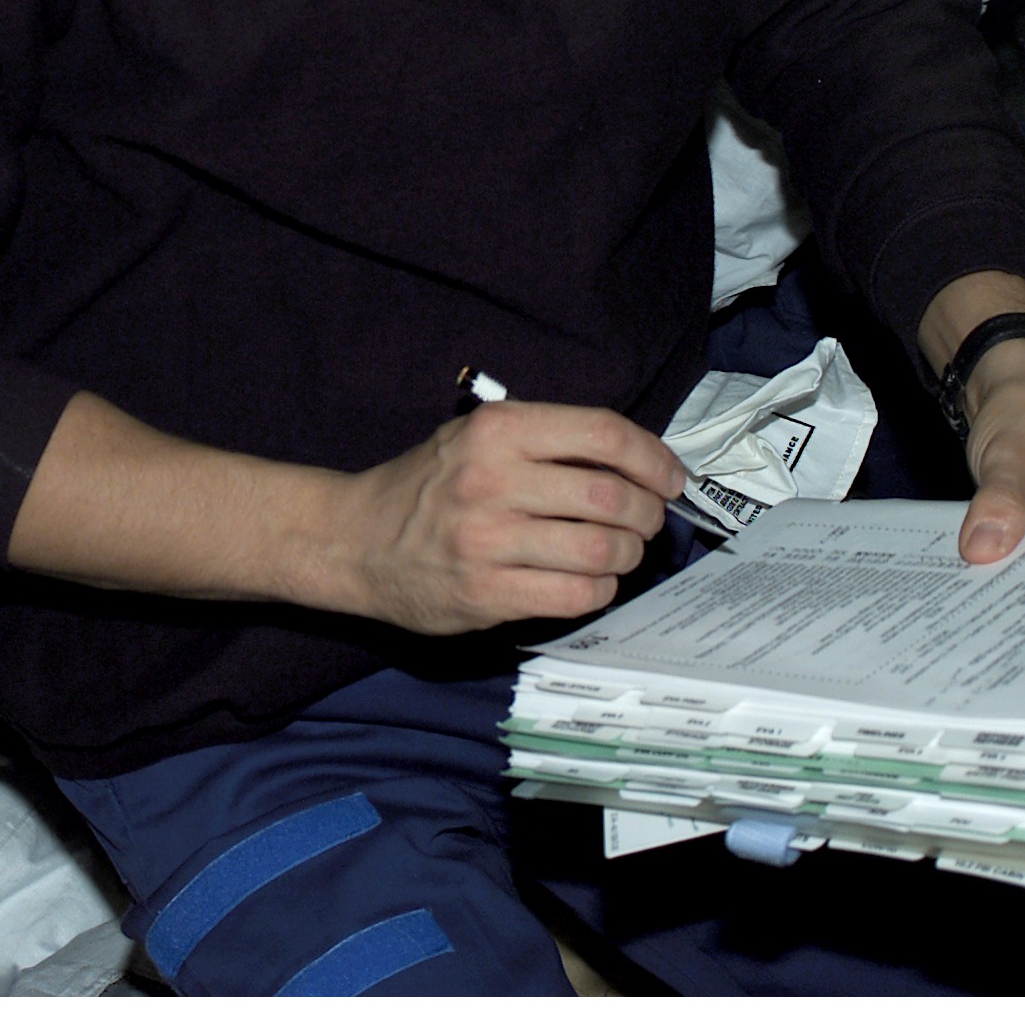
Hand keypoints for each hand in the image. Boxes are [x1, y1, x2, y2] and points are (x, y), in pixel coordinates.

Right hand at [324, 400, 687, 633]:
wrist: (353, 540)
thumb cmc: (425, 486)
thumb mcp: (473, 437)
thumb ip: (544, 441)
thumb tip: (635, 462)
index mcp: (497, 430)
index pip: (603, 434)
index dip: (653, 457)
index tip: (671, 477)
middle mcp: (492, 479)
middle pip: (610, 497)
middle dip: (647, 513)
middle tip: (646, 521)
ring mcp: (487, 540)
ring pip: (601, 550)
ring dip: (627, 555)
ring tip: (620, 552)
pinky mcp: (484, 592)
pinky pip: (574, 595)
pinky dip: (600, 590)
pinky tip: (590, 581)